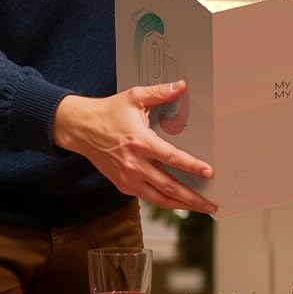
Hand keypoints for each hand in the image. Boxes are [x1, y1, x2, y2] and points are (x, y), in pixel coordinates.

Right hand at [53, 82, 217, 212]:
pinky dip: (165, 202)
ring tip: (201, 207)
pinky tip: (179, 202)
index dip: (192, 166)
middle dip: (192, 198)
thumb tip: (181, 86)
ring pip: (159, 198)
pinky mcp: (122, 184)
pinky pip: (148, 197)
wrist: (80, 128)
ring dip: (182, 205)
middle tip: (212, 203)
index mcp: (140, 141)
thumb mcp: (134, 97)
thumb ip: (160, 92)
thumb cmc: (108, 112)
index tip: (209, 172)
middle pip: (168, 186)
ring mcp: (127, 177)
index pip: (171, 158)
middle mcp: (134, 164)